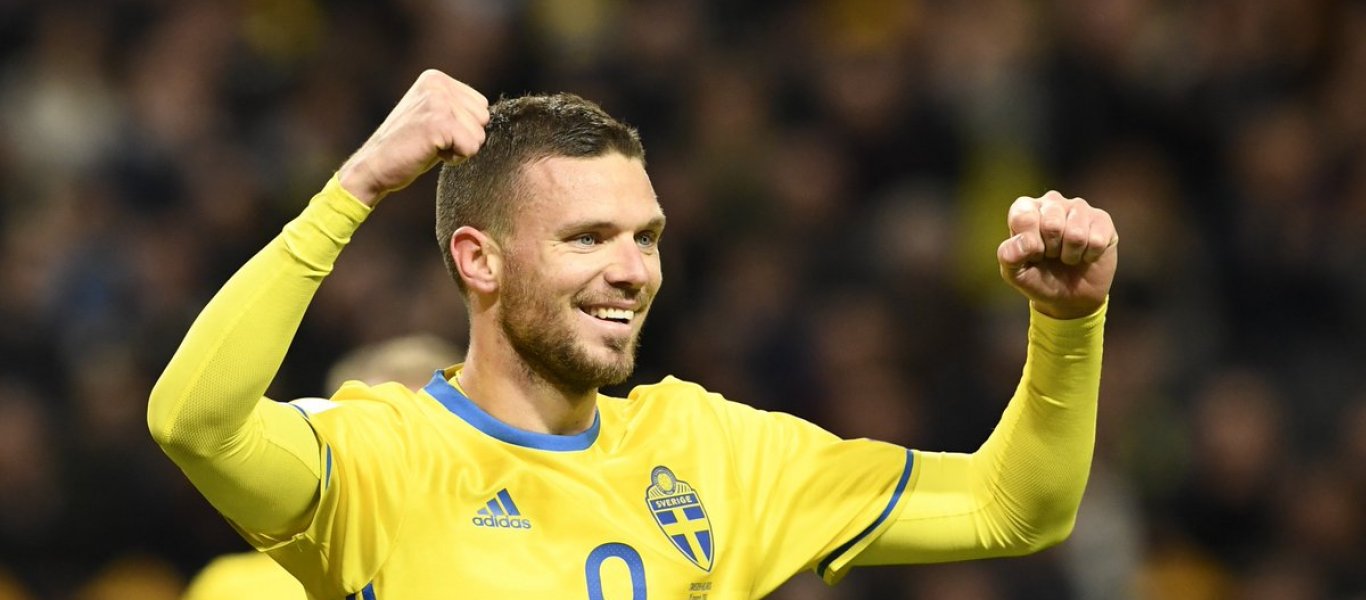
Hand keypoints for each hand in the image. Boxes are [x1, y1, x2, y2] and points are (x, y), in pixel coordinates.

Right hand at [338, 69, 489, 206]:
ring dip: (458, 149)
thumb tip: (488, 113)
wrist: (373, 166)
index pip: (481, 105)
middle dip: (464, 137)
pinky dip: (455, 158)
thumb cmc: (407, 148)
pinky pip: (471, 148)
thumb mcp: (433, 116)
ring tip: (429, 146)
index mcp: (436, 78)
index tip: (434, 131)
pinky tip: (430, 152)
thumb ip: (457, 108)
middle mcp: (437, 84)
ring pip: (479, 135)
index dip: (464, 127)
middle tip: (432, 141)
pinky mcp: (438, 122)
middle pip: (484, 118)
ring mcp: (438, 101)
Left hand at [997, 191, 1117, 318]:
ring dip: (1071, 255)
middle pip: (1052, 225)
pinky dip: (1089, 256)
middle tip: (1052, 255)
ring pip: (1076, 234)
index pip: (1024, 218)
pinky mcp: (1102, 220)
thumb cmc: (1037, 278)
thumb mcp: (1015, 272)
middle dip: (1051, 250)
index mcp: (1025, 208)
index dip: (1030, 245)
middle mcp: (1052, 201)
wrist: (1068, 297)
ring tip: (1067, 256)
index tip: (1033, 254)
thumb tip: (1026, 243)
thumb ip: (1009, 256)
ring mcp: (1079, 208)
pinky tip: (1085, 255)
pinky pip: (1096, 241)